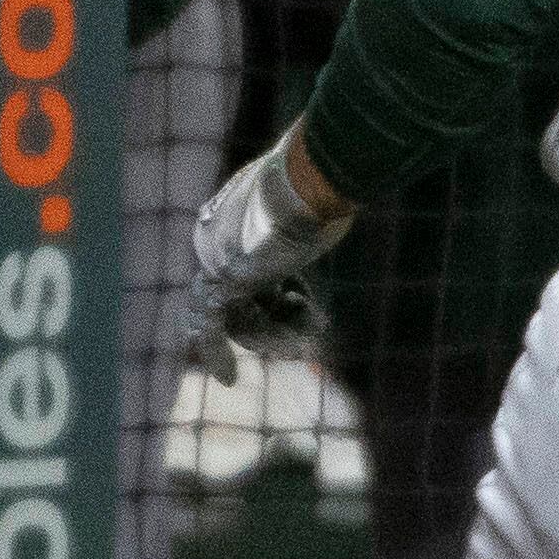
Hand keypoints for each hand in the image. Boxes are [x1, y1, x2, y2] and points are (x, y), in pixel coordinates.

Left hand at [190, 129, 355, 383]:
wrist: (312, 178)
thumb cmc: (325, 181)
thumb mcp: (316, 199)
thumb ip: (314, 212)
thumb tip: (346, 184)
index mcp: (233, 215)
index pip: (249, 266)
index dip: (278, 289)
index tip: (301, 300)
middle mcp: (217, 238)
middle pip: (244, 294)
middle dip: (277, 317)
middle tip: (314, 328)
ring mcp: (215, 259)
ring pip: (240, 315)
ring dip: (276, 334)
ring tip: (309, 334)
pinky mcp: (222, 281)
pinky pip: (212, 327)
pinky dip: (218, 354)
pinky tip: (228, 380)